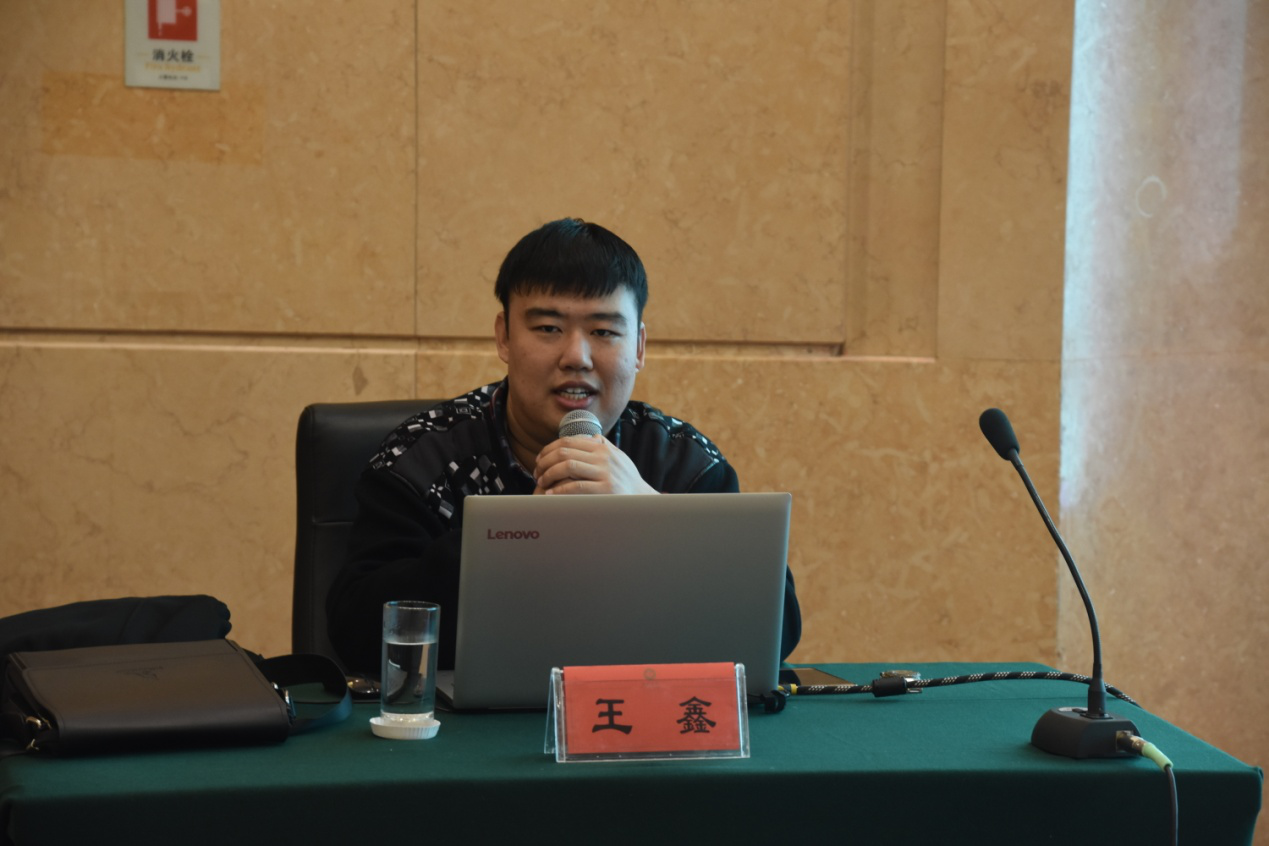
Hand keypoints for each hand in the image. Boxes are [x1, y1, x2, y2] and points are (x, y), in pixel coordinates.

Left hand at [532, 435, 657, 494]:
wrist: (643, 500)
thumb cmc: (628, 480)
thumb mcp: (619, 458)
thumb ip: (605, 446)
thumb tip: (593, 436)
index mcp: (602, 447)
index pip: (568, 441)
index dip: (548, 449)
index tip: (539, 459)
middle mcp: (603, 456)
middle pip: (564, 452)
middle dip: (545, 462)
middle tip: (537, 473)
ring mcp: (604, 472)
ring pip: (567, 466)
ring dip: (549, 474)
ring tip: (542, 483)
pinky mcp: (605, 489)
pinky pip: (576, 486)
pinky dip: (559, 490)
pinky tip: (550, 495)